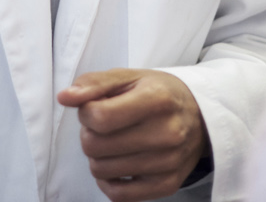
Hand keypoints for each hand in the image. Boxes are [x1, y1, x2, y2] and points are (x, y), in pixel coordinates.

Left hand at [57, 68, 209, 201]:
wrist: (200, 117)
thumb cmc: (159, 93)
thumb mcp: (129, 76)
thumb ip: (94, 83)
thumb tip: (65, 97)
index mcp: (157, 99)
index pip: (99, 117)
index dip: (86, 112)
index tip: (94, 107)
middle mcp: (166, 133)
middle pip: (95, 146)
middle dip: (89, 134)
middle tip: (104, 125)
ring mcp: (168, 163)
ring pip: (101, 170)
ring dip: (98, 156)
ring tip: (114, 141)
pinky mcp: (167, 185)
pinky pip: (117, 195)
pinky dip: (108, 181)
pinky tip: (117, 163)